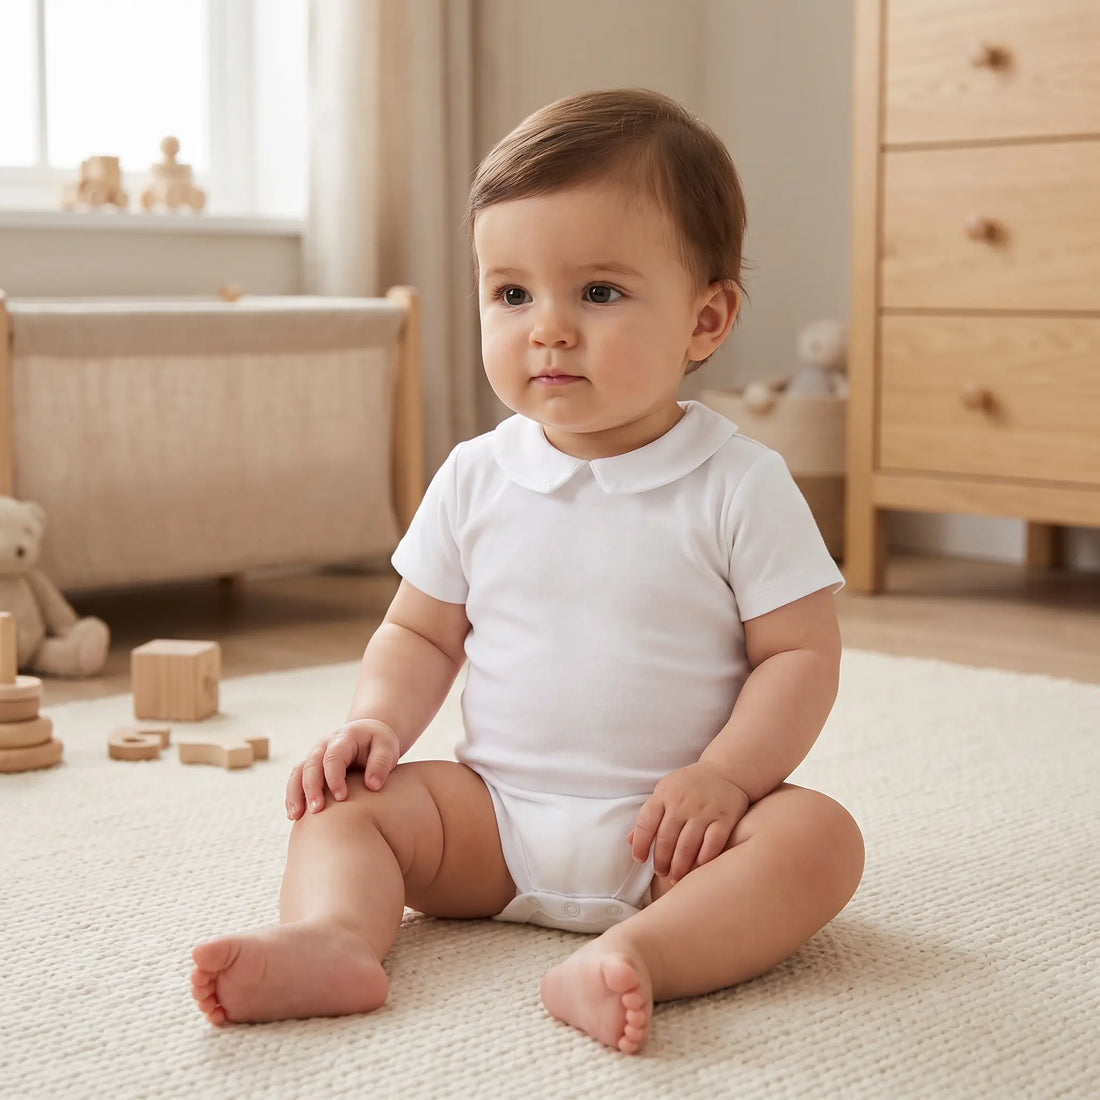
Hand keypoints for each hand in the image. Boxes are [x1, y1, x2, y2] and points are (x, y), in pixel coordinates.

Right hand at [285, 718, 399, 819]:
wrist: (367, 735)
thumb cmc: (379, 743)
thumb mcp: (387, 747)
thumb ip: (381, 763)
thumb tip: (372, 785)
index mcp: (343, 738)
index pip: (333, 757)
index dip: (334, 777)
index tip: (341, 797)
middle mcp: (324, 746)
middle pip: (311, 765)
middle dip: (312, 788)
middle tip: (317, 810)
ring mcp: (315, 757)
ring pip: (298, 773)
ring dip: (295, 794)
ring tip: (296, 816)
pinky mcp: (311, 768)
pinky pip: (296, 781)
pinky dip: (293, 796)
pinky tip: (294, 815)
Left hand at [628, 762, 749, 882]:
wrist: (726, 771)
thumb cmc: (690, 785)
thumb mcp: (665, 791)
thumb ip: (649, 816)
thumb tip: (629, 841)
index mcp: (664, 794)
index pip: (645, 823)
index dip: (640, 845)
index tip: (640, 859)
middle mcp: (682, 802)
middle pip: (665, 839)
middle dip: (661, 861)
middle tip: (661, 872)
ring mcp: (704, 810)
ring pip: (687, 846)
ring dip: (679, 867)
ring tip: (676, 876)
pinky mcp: (725, 818)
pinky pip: (712, 845)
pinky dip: (703, 860)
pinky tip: (698, 868)